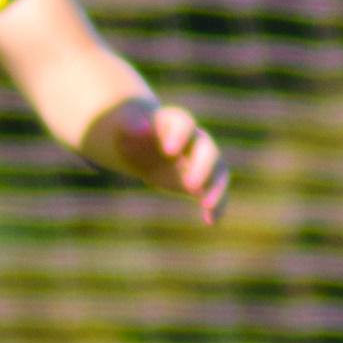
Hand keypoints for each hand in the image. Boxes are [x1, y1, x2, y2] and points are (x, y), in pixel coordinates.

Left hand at [115, 103, 228, 225]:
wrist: (138, 146)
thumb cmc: (130, 132)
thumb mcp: (124, 125)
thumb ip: (130, 124)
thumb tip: (141, 128)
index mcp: (176, 122)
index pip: (184, 125)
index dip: (178, 136)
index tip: (168, 151)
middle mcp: (195, 139)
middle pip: (207, 150)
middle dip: (202, 167)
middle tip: (191, 185)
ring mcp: (201, 160)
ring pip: (218, 171)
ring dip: (216, 188)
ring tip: (207, 205)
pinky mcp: (202, 180)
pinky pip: (216, 192)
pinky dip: (218, 206)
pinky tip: (212, 221)